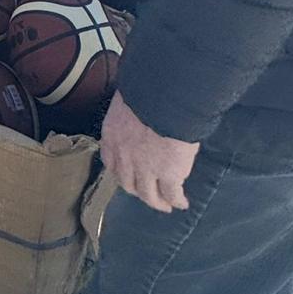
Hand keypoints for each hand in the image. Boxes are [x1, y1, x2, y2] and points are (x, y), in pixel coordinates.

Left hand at [99, 91, 197, 213]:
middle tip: (145, 194)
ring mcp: (146, 169)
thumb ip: (130, 108)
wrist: (166, 98)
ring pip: (149, 194)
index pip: (110, 160)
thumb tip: (139, 103)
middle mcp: (124, 156)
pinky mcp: (169, 175)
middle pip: (127, 182)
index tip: (125, 175)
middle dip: (136, 190)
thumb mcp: (130, 97)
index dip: (119, 170)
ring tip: (165, 205)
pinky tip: (182, 203)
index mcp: (112, 134)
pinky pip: (172, 194)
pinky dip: (177, 201)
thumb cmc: (148, 88)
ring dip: (157, 202)